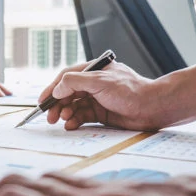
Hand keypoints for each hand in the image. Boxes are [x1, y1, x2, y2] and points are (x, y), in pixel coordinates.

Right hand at [38, 61, 163, 130]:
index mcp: (93, 70)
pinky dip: (74, 121)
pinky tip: (71, 125)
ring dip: (65, 113)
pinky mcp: (101, 113)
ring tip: (62, 120)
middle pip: (68, 93)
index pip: (66, 77)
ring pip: (73, 106)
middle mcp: (94, 84)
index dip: (52, 89)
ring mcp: (97, 99)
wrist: (152, 108)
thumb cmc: (130, 91)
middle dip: (57, 104)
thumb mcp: (100, 81)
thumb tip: (56, 89)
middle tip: (49, 117)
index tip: (43, 101)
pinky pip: (82, 117)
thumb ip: (75, 82)